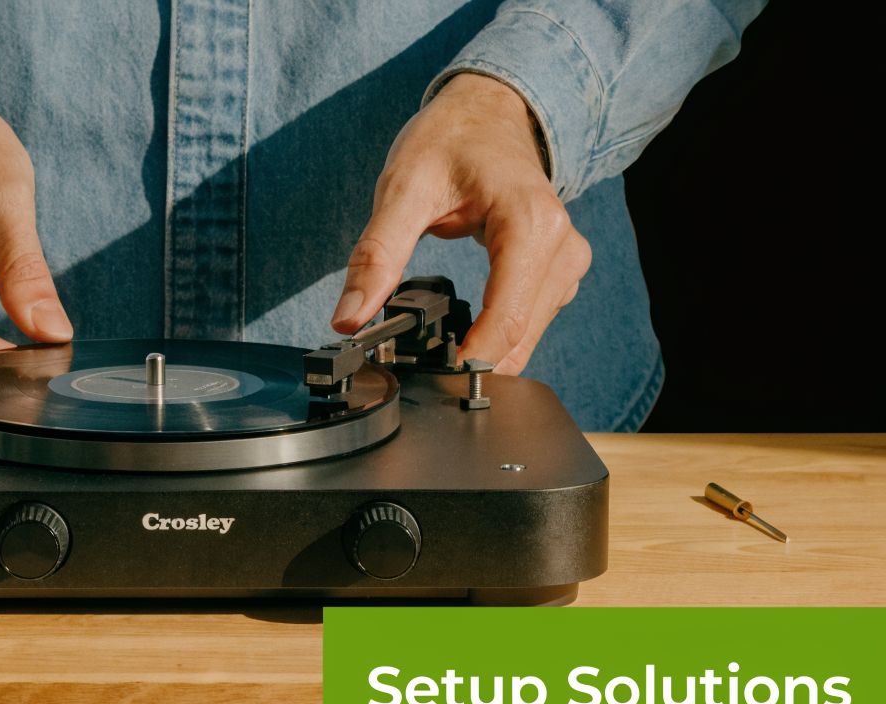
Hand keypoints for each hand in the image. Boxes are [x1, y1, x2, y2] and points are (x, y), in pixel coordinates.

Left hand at [331, 73, 589, 374]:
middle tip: (415, 373)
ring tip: (432, 355)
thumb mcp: (403, 188)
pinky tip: (461, 339)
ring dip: (482, 356)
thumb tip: (349, 319)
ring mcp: (567, 263)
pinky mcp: (558, 274)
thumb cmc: (451, 139)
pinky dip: (494, 339)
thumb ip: (376, 255)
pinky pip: (529, 325)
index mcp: (531, 224)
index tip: (424, 381)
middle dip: (468, 363)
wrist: (490, 110)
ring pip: (526, 339)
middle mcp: (563, 248)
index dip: (465, 362)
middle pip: (517, 338)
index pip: (505, 321)